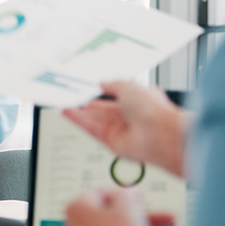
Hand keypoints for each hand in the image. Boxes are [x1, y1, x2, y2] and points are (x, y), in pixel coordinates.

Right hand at [62, 81, 186, 176]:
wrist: (160, 134)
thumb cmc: (153, 110)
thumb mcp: (129, 86)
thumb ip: (112, 85)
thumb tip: (102, 83)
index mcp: (138, 101)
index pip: (115, 96)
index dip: (100, 92)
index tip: (86, 88)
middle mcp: (130, 117)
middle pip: (102, 110)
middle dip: (87, 104)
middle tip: (72, 97)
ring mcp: (121, 130)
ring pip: (95, 121)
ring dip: (80, 113)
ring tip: (65, 105)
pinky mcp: (112, 142)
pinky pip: (92, 130)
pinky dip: (79, 122)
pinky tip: (68, 113)